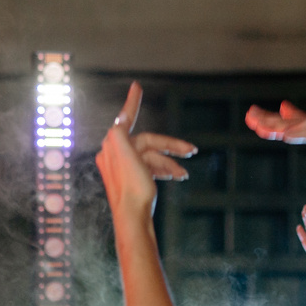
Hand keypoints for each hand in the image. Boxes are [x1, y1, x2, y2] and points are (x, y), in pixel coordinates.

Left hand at [97, 83, 197, 220]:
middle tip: (192, 150)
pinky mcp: (132, 180)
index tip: (136, 87)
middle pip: (147, 142)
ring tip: (185, 173)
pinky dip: (164, 169)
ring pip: (152, 156)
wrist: (133, 218)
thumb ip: (120, 133)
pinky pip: (151, 167)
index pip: (125, 119)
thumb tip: (120, 117)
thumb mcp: (125, 155)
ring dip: (170, 162)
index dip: (132, 103)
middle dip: (170, 146)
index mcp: (113, 145)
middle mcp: (115, 154)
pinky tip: (176, 176)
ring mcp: (124, 168)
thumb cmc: (132, 189)